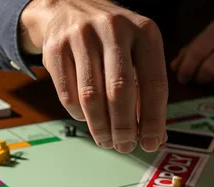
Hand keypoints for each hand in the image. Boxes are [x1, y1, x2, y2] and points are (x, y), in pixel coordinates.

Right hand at [20, 0, 167, 152]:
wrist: (70, 7)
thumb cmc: (112, 39)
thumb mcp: (137, 52)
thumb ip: (147, 91)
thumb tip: (157, 136)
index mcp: (144, 31)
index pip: (154, 83)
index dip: (154, 119)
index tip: (152, 143)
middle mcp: (114, 30)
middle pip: (120, 91)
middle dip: (124, 127)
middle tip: (125, 146)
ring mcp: (82, 37)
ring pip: (91, 96)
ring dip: (100, 126)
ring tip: (106, 140)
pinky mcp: (56, 48)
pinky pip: (67, 94)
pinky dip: (78, 114)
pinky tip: (86, 118)